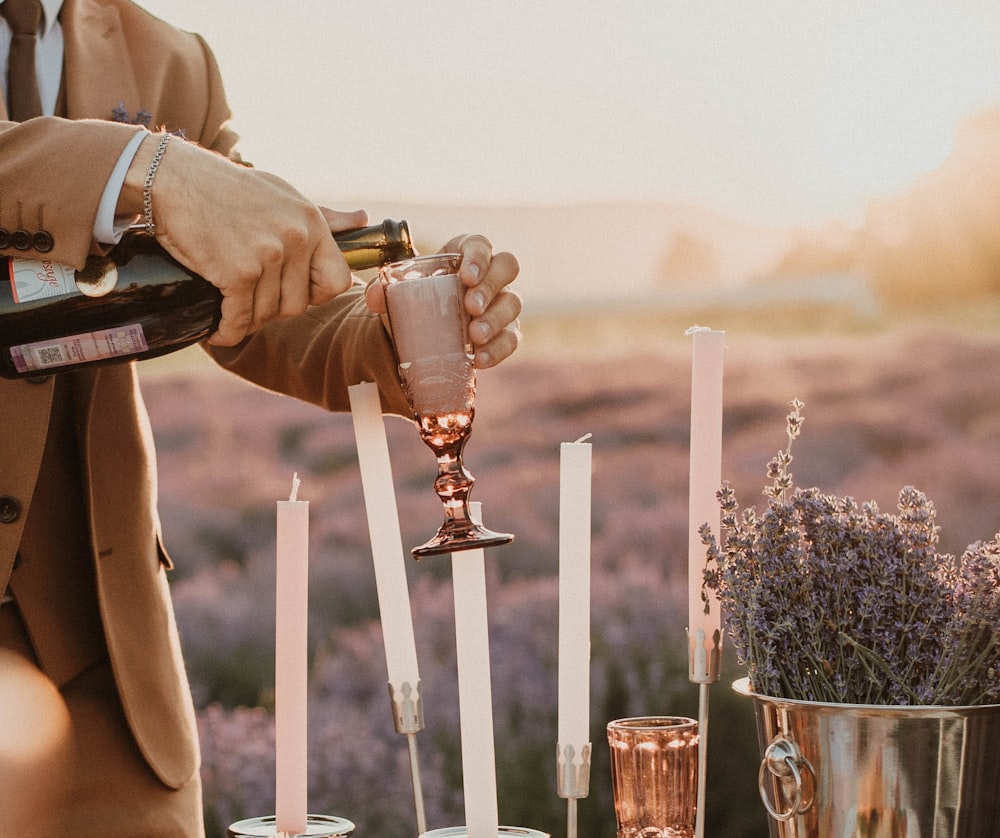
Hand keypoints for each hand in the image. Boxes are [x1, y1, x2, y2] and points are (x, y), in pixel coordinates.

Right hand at [122, 134, 353, 345]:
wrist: (173, 178)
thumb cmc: (228, 189)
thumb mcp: (283, 195)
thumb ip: (324, 217)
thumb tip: (362, 220)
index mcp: (312, 223)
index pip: (338, 281)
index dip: (316, 295)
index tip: (292, 292)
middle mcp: (296, 238)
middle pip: (299, 305)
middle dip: (275, 310)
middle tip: (252, 301)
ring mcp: (268, 256)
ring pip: (268, 314)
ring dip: (248, 320)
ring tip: (232, 310)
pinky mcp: (237, 272)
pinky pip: (240, 319)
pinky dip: (228, 331)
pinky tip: (220, 329)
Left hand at [366, 233, 521, 367]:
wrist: (419, 332)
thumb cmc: (414, 301)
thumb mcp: (396, 294)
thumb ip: (382, 292)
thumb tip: (373, 296)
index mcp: (465, 254)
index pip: (481, 244)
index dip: (479, 257)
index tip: (466, 276)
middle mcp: (489, 275)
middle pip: (507, 267)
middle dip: (490, 286)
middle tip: (470, 306)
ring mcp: (501, 304)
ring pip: (513, 303)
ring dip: (495, 319)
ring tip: (475, 336)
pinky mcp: (505, 333)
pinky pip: (511, 339)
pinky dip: (499, 350)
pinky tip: (480, 359)